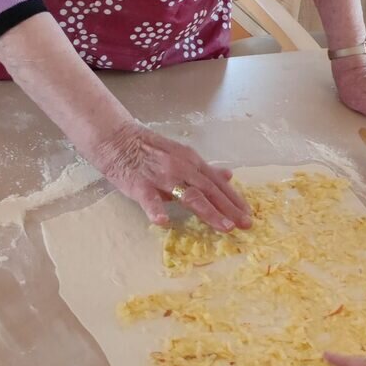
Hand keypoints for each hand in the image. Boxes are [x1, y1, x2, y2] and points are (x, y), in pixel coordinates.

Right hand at [89, 119, 251, 229]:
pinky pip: (149, 199)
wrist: (117, 139)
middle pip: (210, 190)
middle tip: (246, 225)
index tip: (248, 214)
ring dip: (209, 211)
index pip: (218, 183)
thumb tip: (229, 176)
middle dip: (230, 209)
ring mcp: (162, 176)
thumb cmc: (149, 150)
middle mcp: (182, 168)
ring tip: (224, 226)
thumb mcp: (181, 155)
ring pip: (189, 195)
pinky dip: (156, 210)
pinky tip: (164, 222)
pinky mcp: (140, 185)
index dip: (234, 199)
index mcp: (192, 161)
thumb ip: (204, 169)